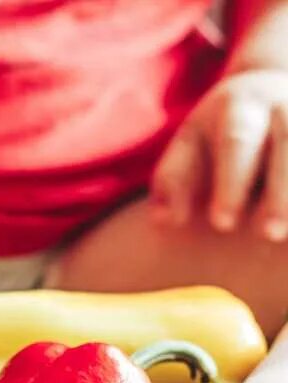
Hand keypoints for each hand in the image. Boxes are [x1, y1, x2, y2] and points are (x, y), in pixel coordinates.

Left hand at [151, 69, 287, 241]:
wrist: (269, 88)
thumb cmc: (218, 132)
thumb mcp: (189, 146)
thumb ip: (173, 182)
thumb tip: (166, 222)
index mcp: (240, 105)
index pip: (236, 141)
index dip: (231, 183)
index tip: (222, 224)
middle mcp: (286, 103)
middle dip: (281, 191)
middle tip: (269, 235)